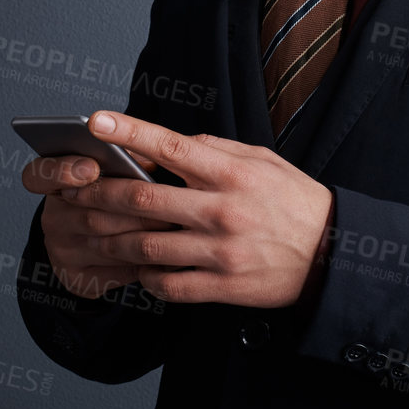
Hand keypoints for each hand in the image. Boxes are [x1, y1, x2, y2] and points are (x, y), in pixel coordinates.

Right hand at [21, 141, 173, 301]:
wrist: (101, 252)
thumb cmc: (115, 199)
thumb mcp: (115, 174)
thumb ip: (124, 161)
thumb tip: (149, 155)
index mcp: (53, 185)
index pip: (38, 175)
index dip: (62, 170)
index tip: (92, 167)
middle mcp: (52, 220)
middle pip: (88, 212)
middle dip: (131, 207)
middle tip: (166, 199)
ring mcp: (63, 252)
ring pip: (105, 243)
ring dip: (143, 234)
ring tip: (174, 223)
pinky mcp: (78, 279)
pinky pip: (115, 272)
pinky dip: (143, 262)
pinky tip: (166, 252)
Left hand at [62, 109, 333, 307]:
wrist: (334, 255)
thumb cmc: (293, 201)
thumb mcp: (262, 161)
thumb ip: (215, 150)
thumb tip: (170, 143)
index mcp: (231, 173)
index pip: (169, 146)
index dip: (128, 132)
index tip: (95, 121)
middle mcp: (222, 210)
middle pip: (144, 199)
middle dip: (101, 194)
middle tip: (74, 191)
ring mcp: (221, 252)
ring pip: (146, 246)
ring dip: (111, 239)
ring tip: (90, 232)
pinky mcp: (223, 287)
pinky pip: (168, 284)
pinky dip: (144, 277)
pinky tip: (134, 268)